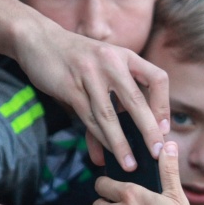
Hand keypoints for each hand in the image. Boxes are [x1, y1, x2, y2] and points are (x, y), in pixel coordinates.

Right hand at [11, 20, 168, 169]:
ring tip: (129, 165)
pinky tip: (103, 154)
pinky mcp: (69, 86)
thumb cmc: (78, 58)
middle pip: (136, 102)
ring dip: (120, 144)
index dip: (163, 104)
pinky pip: (88, 118)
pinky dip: (98, 138)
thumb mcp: (106, 63)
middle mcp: (111, 62)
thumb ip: (121, 90)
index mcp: (126, 56)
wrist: (39, 40)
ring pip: (109, 116)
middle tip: (157, 153)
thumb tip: (138, 132)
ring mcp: (89, 74)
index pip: (157, 79)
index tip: (164, 127)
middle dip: (148, 131)